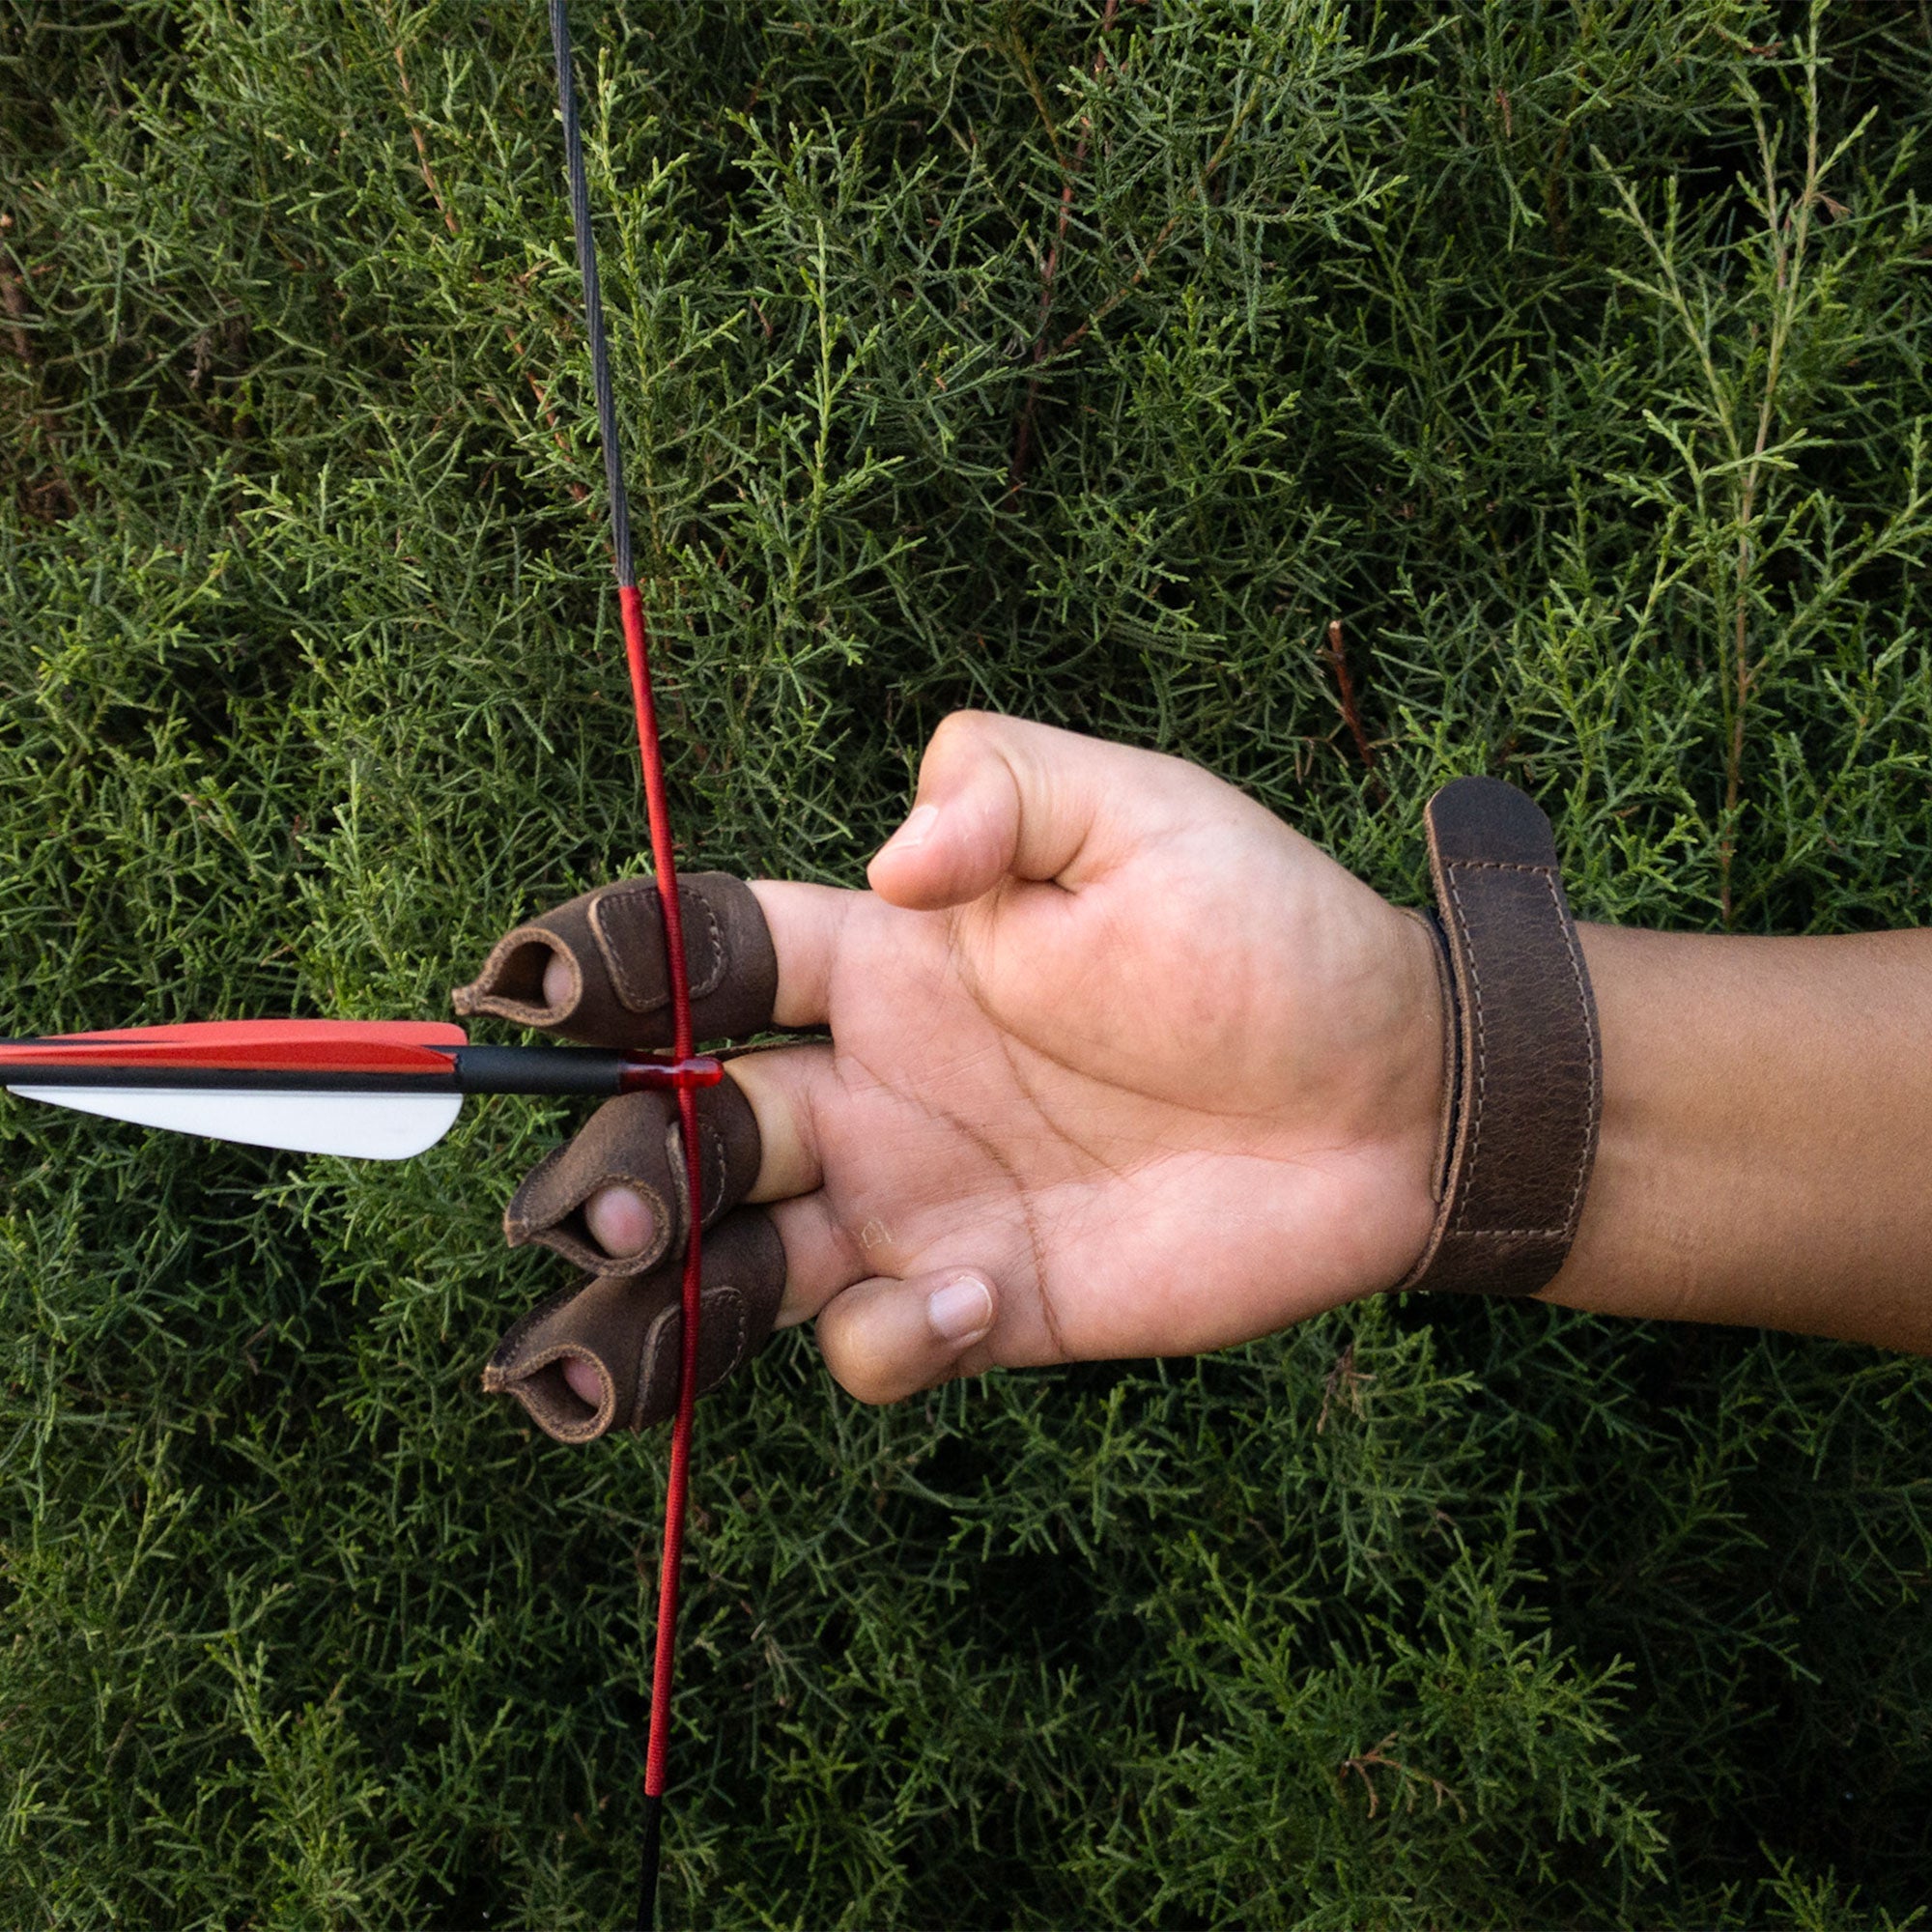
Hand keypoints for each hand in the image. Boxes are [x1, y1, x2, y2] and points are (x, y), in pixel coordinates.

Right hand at [577, 712, 1448, 1404]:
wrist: (1397, 1097)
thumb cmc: (1270, 936)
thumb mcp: (1141, 809)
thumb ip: (1004, 784)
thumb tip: (895, 858)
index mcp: (885, 957)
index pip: (699, 957)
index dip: (600, 970)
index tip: (521, 998)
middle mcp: (875, 1082)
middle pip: (680, 1127)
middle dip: (611, 1164)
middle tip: (603, 1203)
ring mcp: (924, 1198)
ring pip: (736, 1261)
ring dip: (663, 1297)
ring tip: (631, 1322)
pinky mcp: (991, 1300)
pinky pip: (874, 1341)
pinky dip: (881, 1339)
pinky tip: (963, 1299)